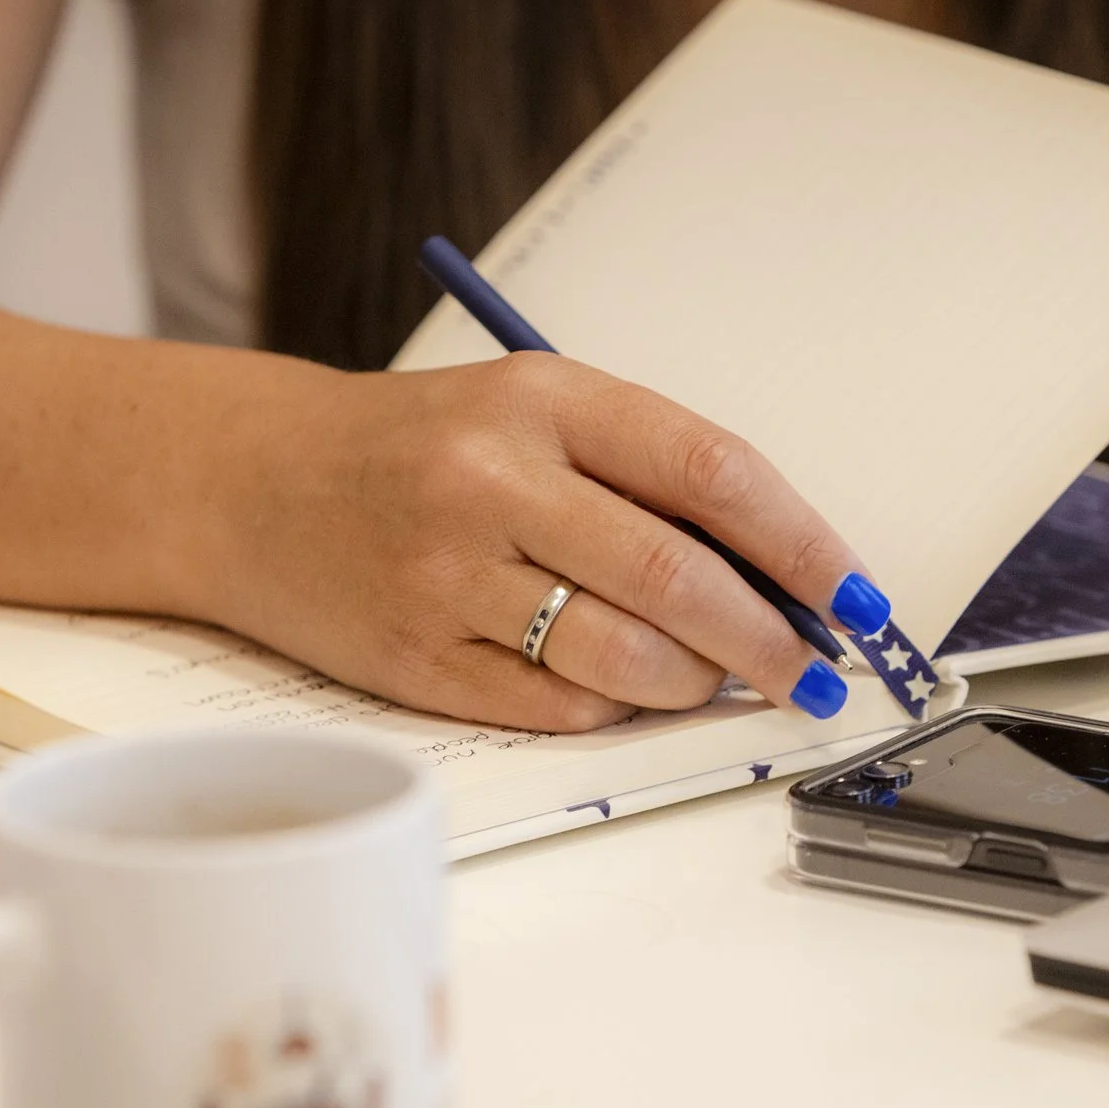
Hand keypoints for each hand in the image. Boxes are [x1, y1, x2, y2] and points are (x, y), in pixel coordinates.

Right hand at [201, 352, 889, 732]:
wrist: (252, 483)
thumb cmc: (417, 447)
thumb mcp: (530, 411)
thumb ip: (645, 475)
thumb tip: (783, 574)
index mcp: (542, 400)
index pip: (711, 473)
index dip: (802, 545)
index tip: (855, 595)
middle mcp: (494, 482)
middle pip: (678, 578)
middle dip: (770, 640)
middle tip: (810, 671)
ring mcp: (450, 576)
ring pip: (626, 656)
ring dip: (696, 682)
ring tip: (712, 676)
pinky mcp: (417, 659)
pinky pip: (559, 707)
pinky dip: (614, 706)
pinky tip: (619, 685)